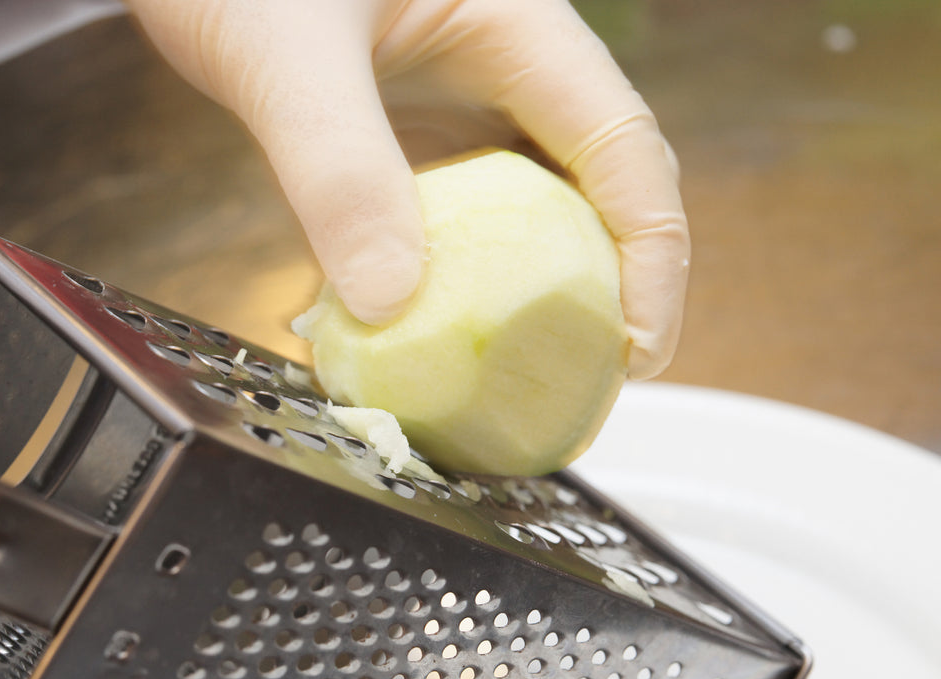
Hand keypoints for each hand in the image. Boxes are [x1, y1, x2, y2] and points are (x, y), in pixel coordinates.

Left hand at [128, 0, 688, 377]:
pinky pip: (451, 215)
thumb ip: (338, 170)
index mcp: (520, 26)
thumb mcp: (287, 58)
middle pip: (597, 187)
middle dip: (605, 288)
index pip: (624, 148)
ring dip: (526, 294)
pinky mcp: (407, 132)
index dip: (652, 255)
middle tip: (584, 382)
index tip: (639, 349)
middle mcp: (507, 66)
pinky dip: (444, 278)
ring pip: (527, 209)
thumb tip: (388, 304)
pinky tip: (414, 330)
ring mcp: (457, 99)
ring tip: (513, 379)